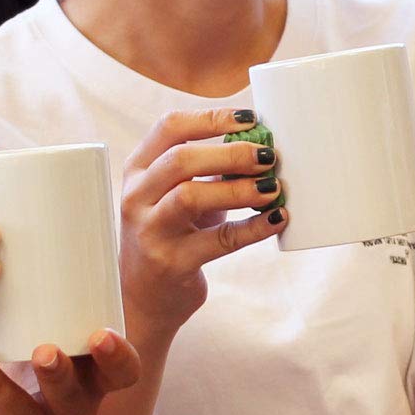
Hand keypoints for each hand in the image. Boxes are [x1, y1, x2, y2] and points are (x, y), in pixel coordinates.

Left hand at [0, 331, 141, 414]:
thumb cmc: (36, 394)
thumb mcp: (58, 367)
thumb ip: (55, 325)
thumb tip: (39, 240)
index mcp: (93, 389)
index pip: (123, 377)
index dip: (118, 359)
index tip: (102, 335)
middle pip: (71, 402)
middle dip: (59, 376)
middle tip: (45, 351)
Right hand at [116, 108, 286, 341]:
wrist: (144, 297)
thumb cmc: (171, 234)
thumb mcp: (179, 195)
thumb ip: (208, 168)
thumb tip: (258, 141)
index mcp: (138, 170)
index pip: (170, 128)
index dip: (212, 118)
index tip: (250, 119)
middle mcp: (137, 197)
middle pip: (181, 159)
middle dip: (231, 153)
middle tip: (268, 156)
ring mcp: (151, 231)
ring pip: (192, 196)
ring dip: (240, 189)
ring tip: (273, 187)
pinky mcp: (172, 263)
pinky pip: (219, 240)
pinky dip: (253, 228)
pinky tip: (276, 219)